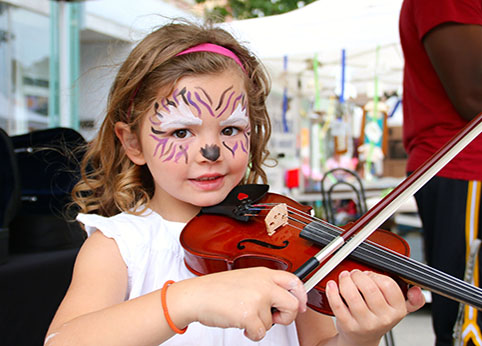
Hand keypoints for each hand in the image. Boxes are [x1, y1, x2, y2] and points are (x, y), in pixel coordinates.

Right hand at [168, 267, 306, 340]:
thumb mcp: (246, 278)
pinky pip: (261, 333)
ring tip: (244, 316)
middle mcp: (263, 284)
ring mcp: (257, 298)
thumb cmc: (217, 289)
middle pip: (293, 304)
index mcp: (263, 273)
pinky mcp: (249, 315)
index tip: (301, 305)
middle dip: (287, 317)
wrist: (197, 295)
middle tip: (275, 318)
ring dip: (260, 324)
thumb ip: (265, 285)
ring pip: (273, 322)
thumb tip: (283, 300)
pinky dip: (252, 334)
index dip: (301, 295)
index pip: (294, 281)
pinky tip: (241, 324)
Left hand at [325, 270, 424, 345]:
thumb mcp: (396, 310)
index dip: (376, 275)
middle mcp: (383, 319)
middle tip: (354, 274)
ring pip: (352, 294)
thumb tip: (417, 290)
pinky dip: (332, 292)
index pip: (388, 285)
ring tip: (344, 277)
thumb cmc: (377, 319)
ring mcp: (365, 323)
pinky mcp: (348, 325)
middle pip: (369, 287)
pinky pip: (338, 305)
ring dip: (345, 281)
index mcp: (397, 311)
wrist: (361, 340)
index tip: (370, 275)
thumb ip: (411, 299)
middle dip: (359, 275)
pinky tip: (332, 285)